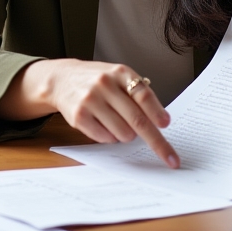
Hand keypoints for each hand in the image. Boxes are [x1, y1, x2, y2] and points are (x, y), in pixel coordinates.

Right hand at [16, 59, 178, 167]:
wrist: (62, 79)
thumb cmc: (97, 80)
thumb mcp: (118, 77)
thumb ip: (137, 93)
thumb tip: (159, 121)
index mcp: (120, 73)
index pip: (143, 95)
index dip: (157, 112)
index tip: (166, 125)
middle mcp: (105, 85)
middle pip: (137, 120)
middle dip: (156, 141)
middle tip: (169, 157)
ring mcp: (90, 101)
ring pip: (123, 133)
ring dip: (127, 135)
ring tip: (118, 123)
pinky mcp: (79, 117)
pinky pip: (105, 138)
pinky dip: (110, 137)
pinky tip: (103, 124)